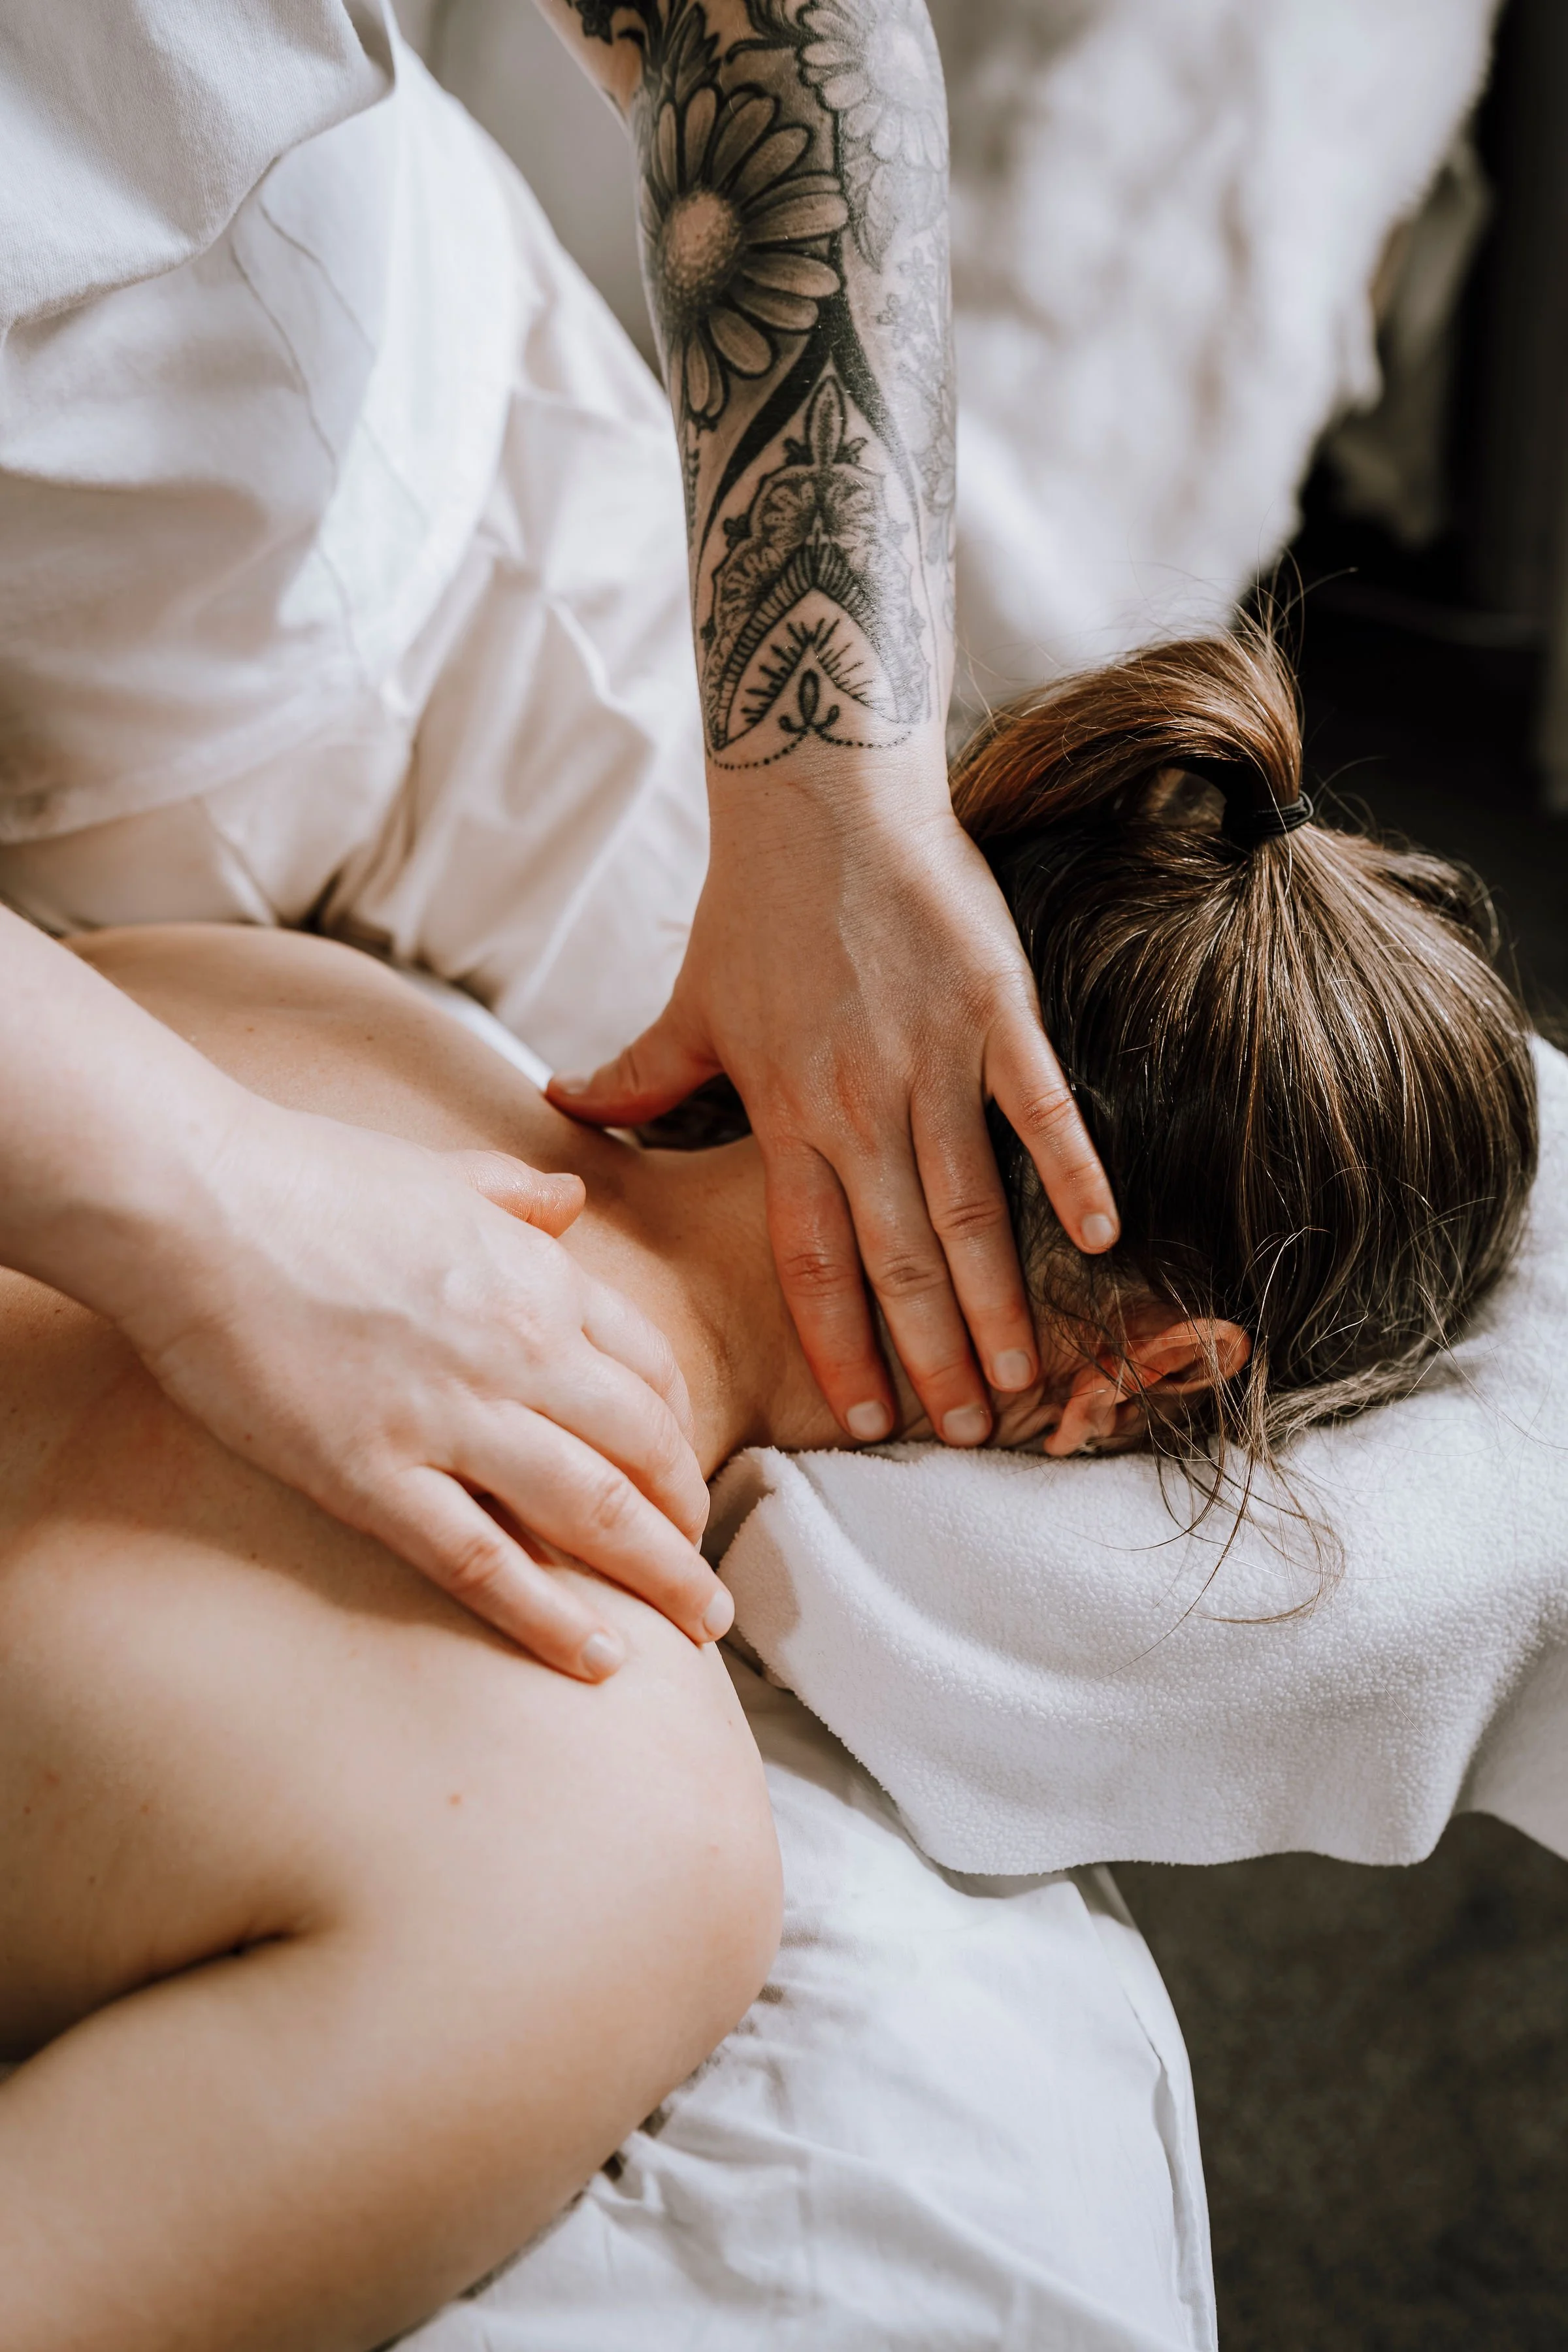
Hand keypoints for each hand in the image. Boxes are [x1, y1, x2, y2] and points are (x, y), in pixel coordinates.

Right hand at [109, 1097, 726, 1679]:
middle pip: (644, 1449)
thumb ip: (515, 1194)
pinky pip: (486, 1563)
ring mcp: (450, 1418)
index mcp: (539, 1276)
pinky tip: (597, 1658)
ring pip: (594, 1512)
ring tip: (695, 1621)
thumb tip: (568, 1198)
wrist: (192, 1200)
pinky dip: (551, 1618)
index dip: (681, 1433)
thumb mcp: (439, 1170)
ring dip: (660, 1576)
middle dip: (689, 1519)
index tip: (684, 1475)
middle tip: (706, 1571)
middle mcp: (519, 1350)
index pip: (651, 1369)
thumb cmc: (301, 1176)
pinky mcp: (373, 1476)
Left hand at [549, 769, 1117, 1446]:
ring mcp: (933, 1059)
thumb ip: (638, 1074)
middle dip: (929, 1357)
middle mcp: (859, 1103)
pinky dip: (1073, 1173)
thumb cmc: (755, 902)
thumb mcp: (690, 1000)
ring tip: (1021, 1378)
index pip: (810, 1260)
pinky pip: (1040, 1108)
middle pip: (898, 1257)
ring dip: (996, 1301)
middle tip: (961, 1437)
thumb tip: (563, 1105)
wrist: (821, 795)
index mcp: (786, 1113)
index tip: (857, 1422)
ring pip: (969, 1206)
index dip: (837, 1346)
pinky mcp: (997, 1009)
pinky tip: (1099, 1241)